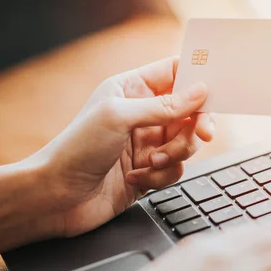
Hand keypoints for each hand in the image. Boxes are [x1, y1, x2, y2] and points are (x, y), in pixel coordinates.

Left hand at [33, 57, 213, 236]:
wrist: (56, 198)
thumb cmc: (76, 150)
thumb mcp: (120, 118)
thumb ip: (164, 105)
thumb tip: (200, 91)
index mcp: (132, 89)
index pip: (175, 72)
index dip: (197, 78)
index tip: (213, 90)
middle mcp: (143, 113)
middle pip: (191, 111)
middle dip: (196, 125)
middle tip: (202, 134)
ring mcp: (148, 143)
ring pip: (188, 142)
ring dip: (175, 154)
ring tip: (150, 162)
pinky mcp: (151, 170)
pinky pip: (176, 169)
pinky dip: (161, 175)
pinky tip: (136, 178)